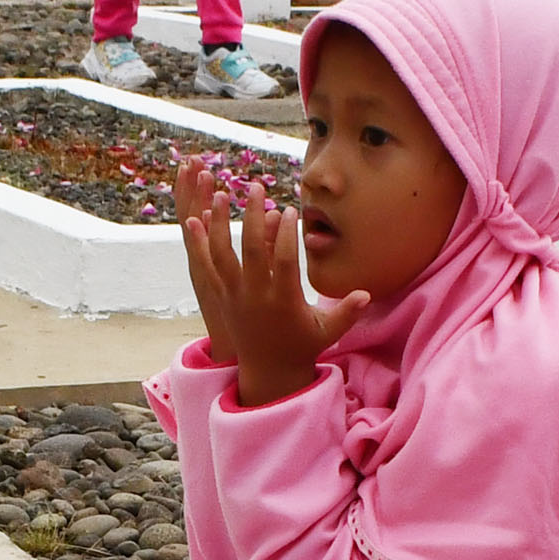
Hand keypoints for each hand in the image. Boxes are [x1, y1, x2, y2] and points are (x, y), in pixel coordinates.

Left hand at [179, 155, 360, 408]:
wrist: (268, 372)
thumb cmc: (303, 346)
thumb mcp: (328, 331)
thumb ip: (347, 312)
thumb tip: (367, 293)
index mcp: (284, 302)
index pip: (284, 262)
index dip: (287, 235)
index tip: (290, 210)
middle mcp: (256, 297)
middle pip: (251, 250)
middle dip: (253, 216)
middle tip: (256, 186)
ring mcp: (235, 297)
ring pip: (223, 254)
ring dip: (219, 223)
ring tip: (219, 194)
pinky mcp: (221, 298)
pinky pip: (206, 267)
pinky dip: (198, 244)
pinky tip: (191, 220)